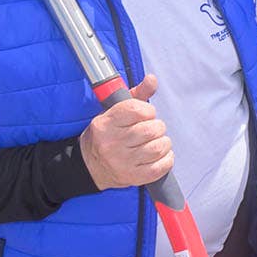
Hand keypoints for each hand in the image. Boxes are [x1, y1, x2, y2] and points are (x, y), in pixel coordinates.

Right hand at [79, 75, 172, 189]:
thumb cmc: (107, 135)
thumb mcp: (114, 112)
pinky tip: (159, 156)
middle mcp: (112, 143)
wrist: (90, 166)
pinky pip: (161, 167)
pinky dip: (166, 159)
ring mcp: (122, 162)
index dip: (148, 111)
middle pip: (152, 129)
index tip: (146, 115)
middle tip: (151, 130)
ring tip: (154, 142)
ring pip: (159, 147)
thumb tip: (152, 79)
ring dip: (163, 143)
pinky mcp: (132, 177)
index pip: (137, 109)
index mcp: (105, 124)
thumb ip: (136, 94)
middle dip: (157, 127)